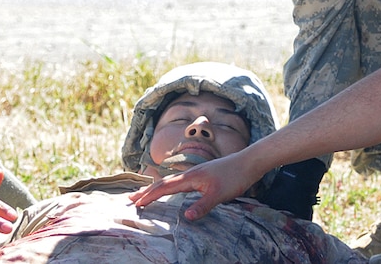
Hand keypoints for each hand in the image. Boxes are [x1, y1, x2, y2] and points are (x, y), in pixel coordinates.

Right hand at [128, 151, 262, 220]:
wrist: (249, 162)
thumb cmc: (235, 177)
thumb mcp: (219, 195)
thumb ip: (202, 206)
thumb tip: (185, 217)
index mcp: (191, 177)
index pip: (165, 187)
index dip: (150, 196)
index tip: (136, 203)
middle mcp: (190, 173)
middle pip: (164, 182)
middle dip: (147, 191)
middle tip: (131, 198)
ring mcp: (196, 173)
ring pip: (171, 181)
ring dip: (156, 187)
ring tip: (145, 193)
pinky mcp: (203, 175)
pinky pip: (180, 181)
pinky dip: (169, 186)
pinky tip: (172, 189)